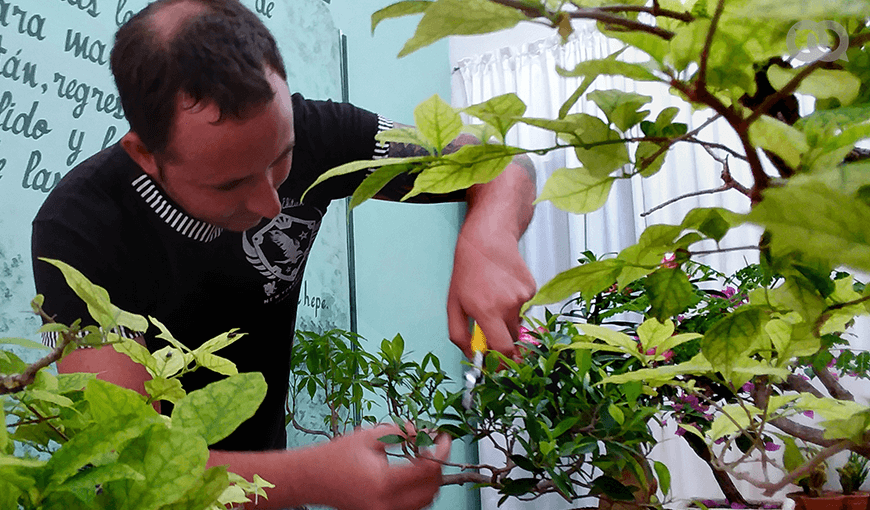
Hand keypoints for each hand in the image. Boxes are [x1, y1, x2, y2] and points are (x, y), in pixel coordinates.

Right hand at [316, 423, 450, 509]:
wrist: (312, 477)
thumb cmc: (336, 456)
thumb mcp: (371, 436)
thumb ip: (402, 432)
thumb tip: (425, 431)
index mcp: (384, 483)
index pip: (428, 470)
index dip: (442, 451)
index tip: (444, 438)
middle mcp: (387, 504)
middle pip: (432, 490)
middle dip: (439, 466)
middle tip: (437, 446)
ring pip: (425, 502)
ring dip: (431, 480)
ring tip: (424, 458)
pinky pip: (412, 507)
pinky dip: (419, 491)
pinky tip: (412, 473)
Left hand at [447, 220, 536, 360]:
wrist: (488, 239)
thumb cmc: (468, 268)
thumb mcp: (453, 304)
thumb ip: (459, 334)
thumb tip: (470, 355)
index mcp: (486, 311)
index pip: (502, 350)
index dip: (502, 363)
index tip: (499, 368)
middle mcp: (507, 306)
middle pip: (511, 339)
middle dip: (502, 338)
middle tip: (490, 323)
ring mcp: (522, 297)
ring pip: (517, 322)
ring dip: (506, 318)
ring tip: (493, 295)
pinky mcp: (531, 289)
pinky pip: (524, 308)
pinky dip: (514, 303)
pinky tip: (504, 286)